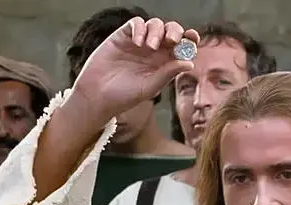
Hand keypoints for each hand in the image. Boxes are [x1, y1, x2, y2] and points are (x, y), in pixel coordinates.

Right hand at [70, 17, 198, 125]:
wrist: (98, 95)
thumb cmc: (124, 96)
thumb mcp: (150, 87)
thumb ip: (168, 74)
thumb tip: (190, 63)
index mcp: (164, 63)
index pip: (182, 47)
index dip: (190, 39)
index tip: (193, 37)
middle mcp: (154, 51)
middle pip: (171, 31)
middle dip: (175, 31)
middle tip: (172, 41)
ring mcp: (139, 42)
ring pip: (155, 24)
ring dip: (157, 31)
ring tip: (149, 47)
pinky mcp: (122, 36)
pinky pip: (136, 23)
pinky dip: (140, 28)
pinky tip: (138, 43)